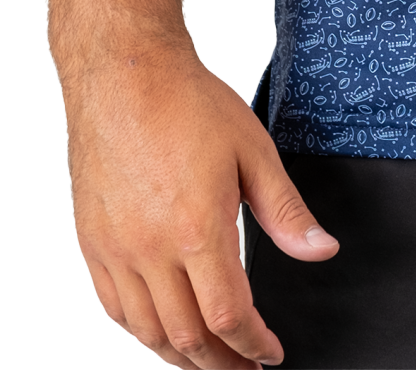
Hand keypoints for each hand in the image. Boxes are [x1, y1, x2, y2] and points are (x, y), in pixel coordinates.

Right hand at [65, 43, 337, 366]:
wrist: (124, 74)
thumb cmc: (187, 103)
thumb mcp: (254, 151)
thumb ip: (286, 211)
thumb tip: (321, 251)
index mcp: (197, 229)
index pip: (230, 316)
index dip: (254, 346)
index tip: (272, 355)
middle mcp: (150, 249)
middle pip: (188, 337)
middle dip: (223, 364)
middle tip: (246, 369)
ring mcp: (116, 250)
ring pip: (148, 332)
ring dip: (183, 357)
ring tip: (212, 361)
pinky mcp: (94, 243)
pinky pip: (116, 307)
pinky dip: (143, 332)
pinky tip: (164, 332)